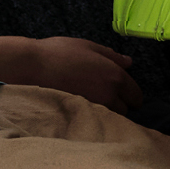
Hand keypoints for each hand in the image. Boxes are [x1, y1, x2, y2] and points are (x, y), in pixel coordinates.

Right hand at [0, 33, 139, 110]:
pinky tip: (83, 108)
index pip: (136, 97)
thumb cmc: (60, 52)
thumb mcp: (89, 47)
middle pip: (126, 110)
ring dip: (107, 112)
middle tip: (104, 94)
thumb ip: (112, 56)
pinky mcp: (80, 117)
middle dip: (119, 104)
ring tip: (92, 101)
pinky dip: (93, 117)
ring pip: (111, 118)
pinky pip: (95, 121)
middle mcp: (109, 95)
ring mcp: (94, 108)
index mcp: (115, 77)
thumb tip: (129, 63)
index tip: (122, 91)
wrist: (33, 67)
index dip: (131, 94)